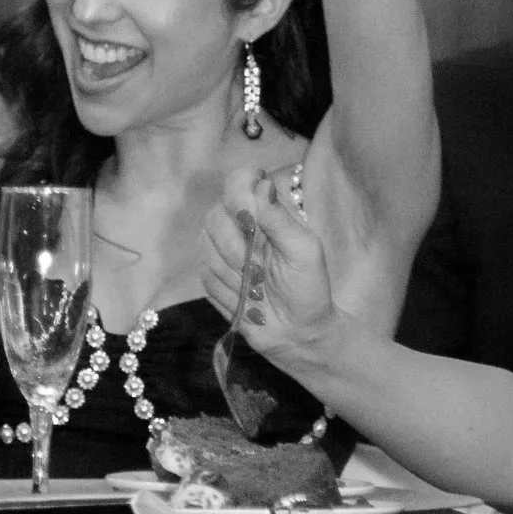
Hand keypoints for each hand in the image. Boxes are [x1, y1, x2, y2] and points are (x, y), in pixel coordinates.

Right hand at [202, 168, 338, 370]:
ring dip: (233, 273)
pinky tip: (246, 298)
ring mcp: (219, 247)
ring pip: (205, 246)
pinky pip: (204, 274)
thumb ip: (280, 219)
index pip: (239, 180)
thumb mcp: (303, 251)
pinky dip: (226, 289)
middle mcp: (238, 222)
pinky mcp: (209, 274)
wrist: (296, 332)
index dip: (238, 195)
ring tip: (258, 287)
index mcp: (266, 209)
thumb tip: (261, 184)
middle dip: (235, 247)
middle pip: (215, 215)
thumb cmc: (308, 287)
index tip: (250, 218)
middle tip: (259, 271)